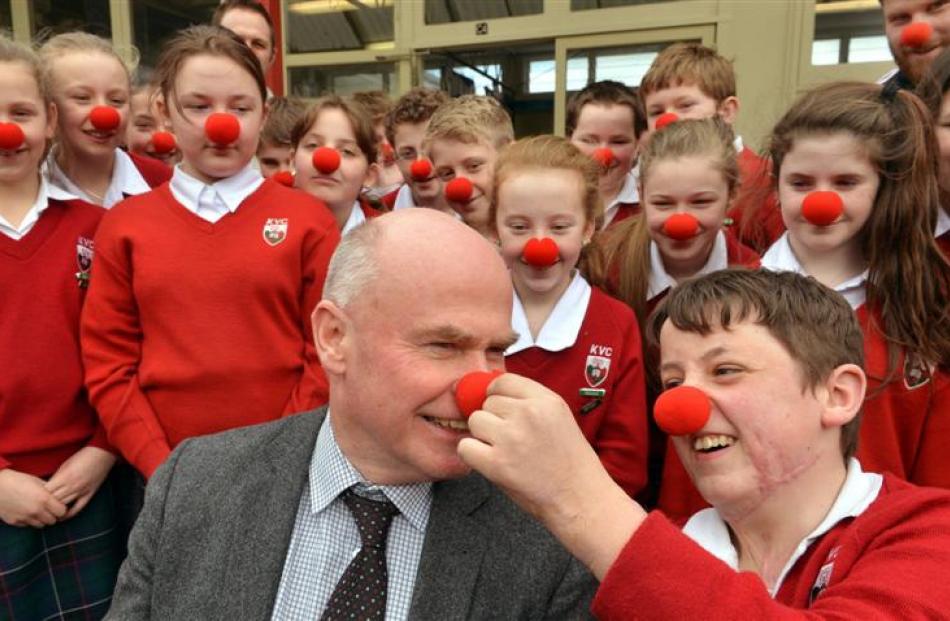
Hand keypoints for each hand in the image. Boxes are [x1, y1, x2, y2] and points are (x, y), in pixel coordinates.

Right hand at [0, 468, 67, 526]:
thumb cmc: (16, 480)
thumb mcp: (37, 481)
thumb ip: (50, 490)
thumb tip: (58, 496)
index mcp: (44, 499)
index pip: (62, 512)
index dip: (61, 509)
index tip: (58, 505)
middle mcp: (36, 510)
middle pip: (53, 521)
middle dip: (53, 515)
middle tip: (49, 509)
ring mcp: (25, 517)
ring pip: (41, 525)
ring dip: (41, 519)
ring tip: (37, 510)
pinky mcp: (15, 522)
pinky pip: (28, 525)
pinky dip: (29, 521)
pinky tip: (26, 512)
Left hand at [45, 447, 115, 519]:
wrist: (102, 454)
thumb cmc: (83, 456)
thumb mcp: (65, 465)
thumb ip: (56, 478)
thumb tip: (47, 488)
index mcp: (64, 477)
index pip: (46, 492)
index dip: (39, 496)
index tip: (35, 498)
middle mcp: (72, 486)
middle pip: (53, 501)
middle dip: (45, 504)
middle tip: (39, 506)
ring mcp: (81, 491)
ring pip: (63, 506)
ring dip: (54, 509)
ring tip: (47, 512)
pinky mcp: (89, 494)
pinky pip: (78, 508)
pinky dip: (69, 514)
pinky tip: (62, 517)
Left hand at [457, 373, 644, 578]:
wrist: (580, 499)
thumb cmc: (570, 463)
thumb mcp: (559, 417)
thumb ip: (530, 402)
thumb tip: (492, 392)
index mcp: (546, 400)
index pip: (503, 381)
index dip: (496, 395)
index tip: (499, 408)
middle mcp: (528, 414)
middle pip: (487, 402)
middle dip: (494, 419)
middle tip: (511, 439)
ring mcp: (511, 438)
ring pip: (475, 421)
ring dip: (483, 436)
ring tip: (504, 451)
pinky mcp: (497, 463)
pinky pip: (465, 447)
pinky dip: (472, 455)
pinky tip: (490, 462)